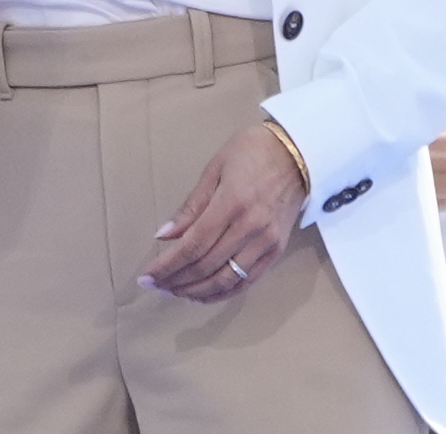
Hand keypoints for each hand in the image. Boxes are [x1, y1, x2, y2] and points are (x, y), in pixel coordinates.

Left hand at [139, 123, 307, 301]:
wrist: (298, 154)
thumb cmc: (251, 153)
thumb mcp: (214, 169)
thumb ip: (191, 206)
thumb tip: (164, 235)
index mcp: (232, 203)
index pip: (193, 245)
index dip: (168, 265)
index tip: (147, 276)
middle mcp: (251, 228)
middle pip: (207, 265)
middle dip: (176, 280)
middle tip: (155, 285)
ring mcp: (267, 243)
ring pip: (227, 280)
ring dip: (197, 291)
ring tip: (175, 292)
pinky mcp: (277, 251)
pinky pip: (249, 281)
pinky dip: (224, 292)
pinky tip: (204, 293)